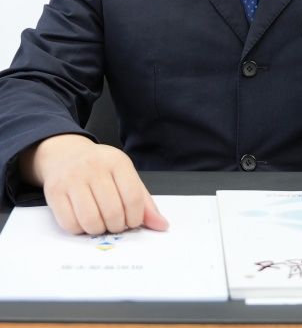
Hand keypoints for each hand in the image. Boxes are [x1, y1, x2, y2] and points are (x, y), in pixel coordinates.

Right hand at [20, 134, 167, 234]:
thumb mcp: (124, 176)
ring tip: (100, 222)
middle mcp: (94, 167)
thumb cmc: (100, 170)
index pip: (133, 198)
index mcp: (117, 161)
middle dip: (117, 225)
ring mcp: (72, 178)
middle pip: (113, 211)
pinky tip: (83, 220)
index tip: (132, 221)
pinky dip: (80, 229)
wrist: (65, 154)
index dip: (136, 218)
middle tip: (115, 223)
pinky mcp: (55, 191)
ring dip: (99, 230)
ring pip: (91, 220)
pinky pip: (70, 224)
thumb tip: (162, 226)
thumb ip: (144, 202)